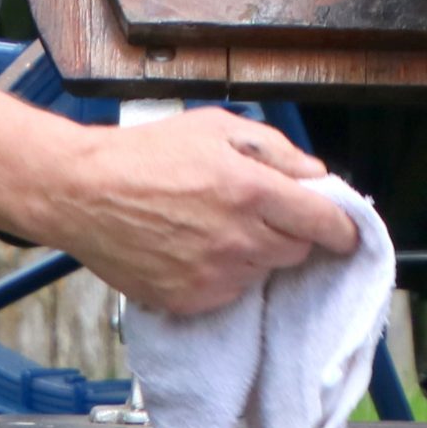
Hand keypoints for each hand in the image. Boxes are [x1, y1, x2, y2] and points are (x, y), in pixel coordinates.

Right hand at [53, 108, 358, 316]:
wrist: (83, 193)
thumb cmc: (146, 154)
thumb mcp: (217, 127)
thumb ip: (276, 149)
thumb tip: (315, 174)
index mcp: (252, 191)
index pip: (325, 223)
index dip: (342, 228)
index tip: (344, 230)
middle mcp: (239, 239)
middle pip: (297, 250)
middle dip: (290, 232)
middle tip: (258, 211)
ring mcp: (215, 275)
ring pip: (264, 272)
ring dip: (255, 253)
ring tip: (215, 225)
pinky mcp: (191, 300)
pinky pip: (230, 292)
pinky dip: (224, 274)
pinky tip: (194, 247)